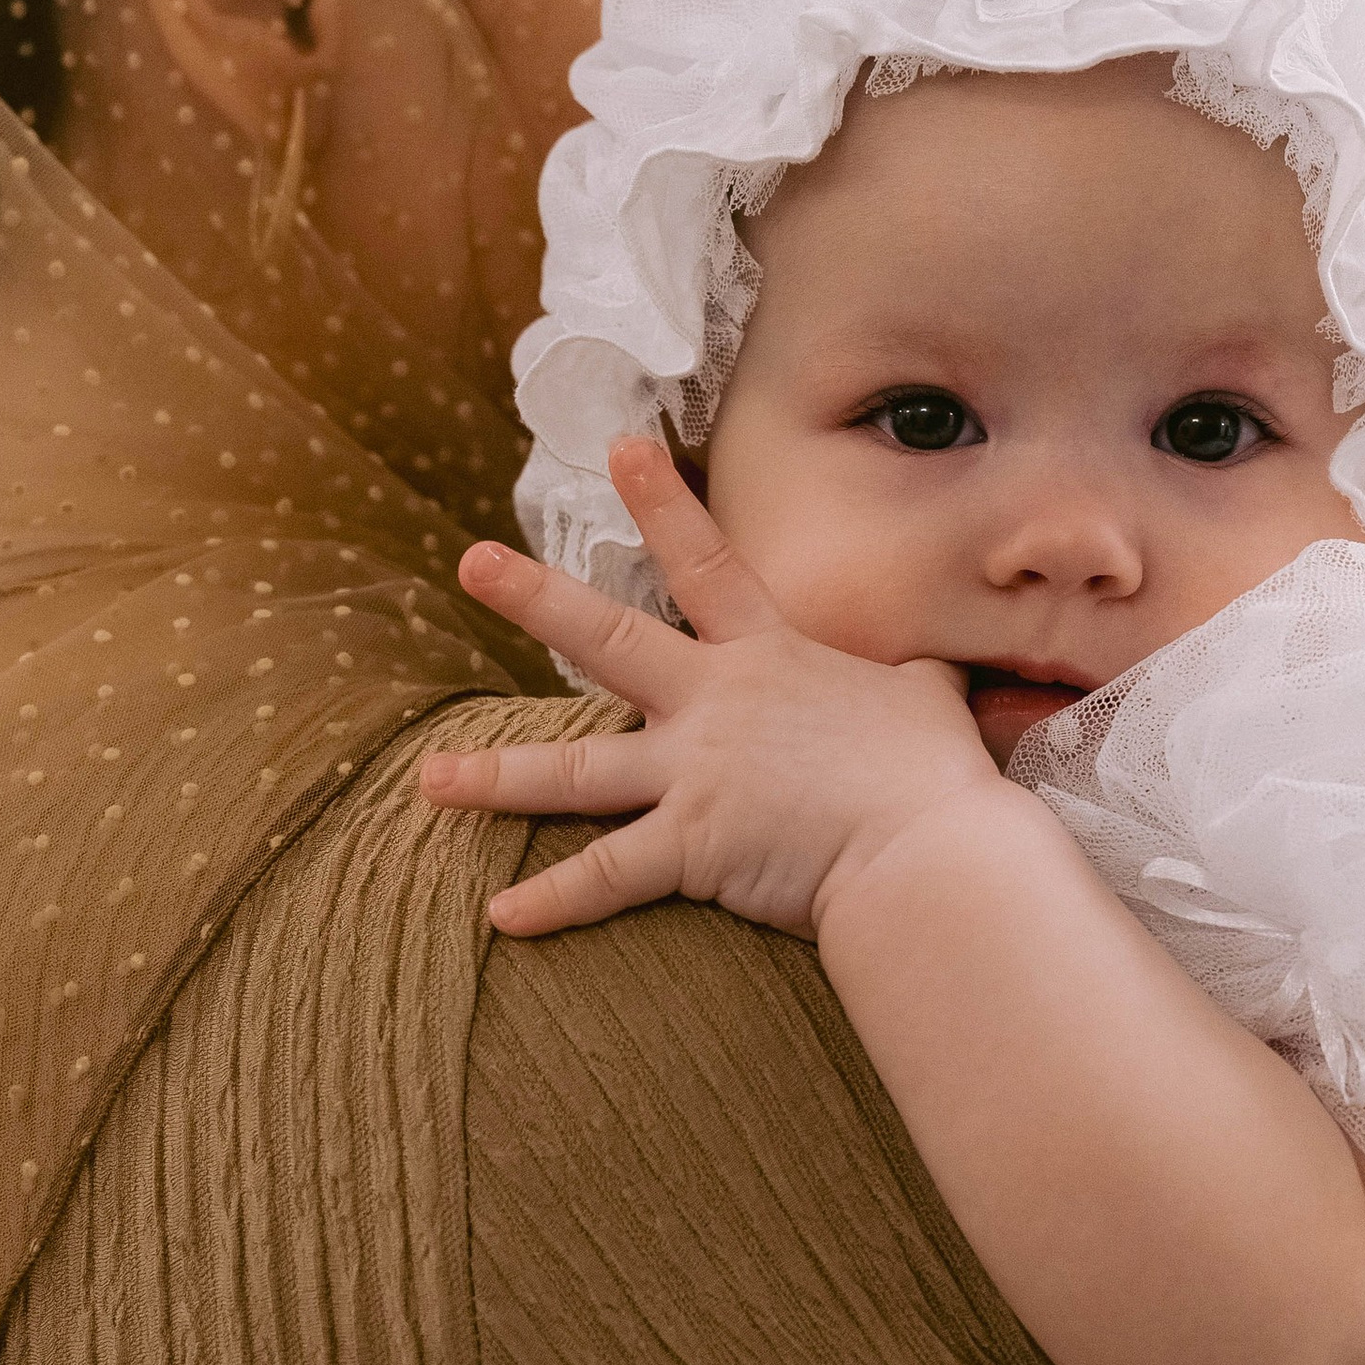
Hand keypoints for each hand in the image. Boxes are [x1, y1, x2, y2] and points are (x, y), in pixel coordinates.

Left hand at [421, 439, 1005, 939]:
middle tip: (471, 563)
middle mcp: (715, 704)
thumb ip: (911, 679)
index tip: (622, 448)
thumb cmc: (933, 774)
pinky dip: (554, 901)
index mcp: (770, 656)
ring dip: (496, 774)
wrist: (926, 847)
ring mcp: (695, 775)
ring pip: (574, 769)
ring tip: (429, 777)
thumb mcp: (926, 700)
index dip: (664, 504)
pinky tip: (499, 916)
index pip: (708, 563)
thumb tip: (936, 672)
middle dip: (534, 597)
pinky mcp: (691, 848)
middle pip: (607, 637)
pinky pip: (607, 877)